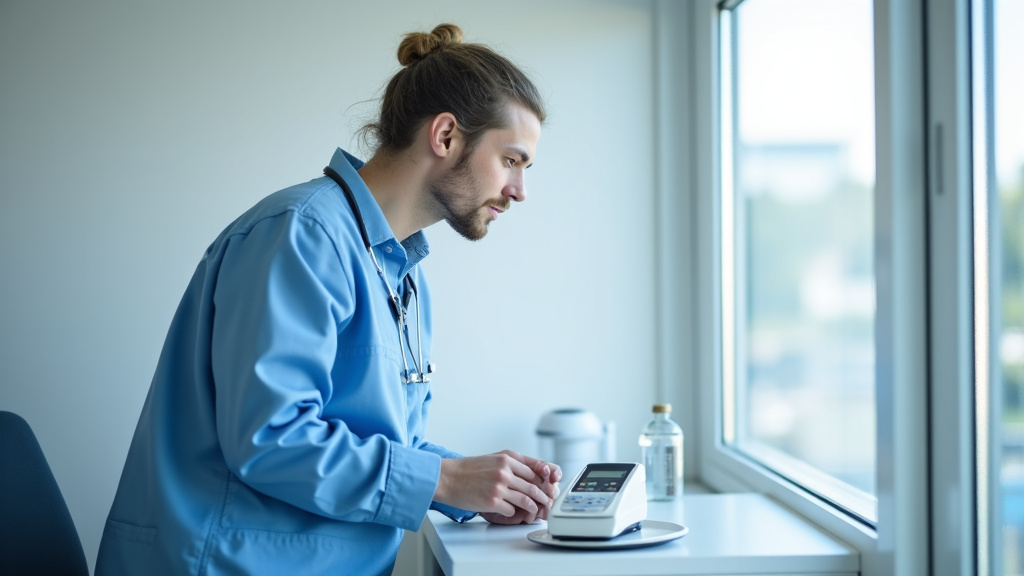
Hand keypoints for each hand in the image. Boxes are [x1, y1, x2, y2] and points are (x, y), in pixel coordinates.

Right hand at [434, 450, 561, 523]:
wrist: (448, 478)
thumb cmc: (469, 470)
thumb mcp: (494, 458)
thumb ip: (513, 463)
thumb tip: (533, 473)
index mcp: (507, 458)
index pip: (535, 471)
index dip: (544, 482)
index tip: (548, 489)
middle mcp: (505, 470)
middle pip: (533, 487)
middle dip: (544, 497)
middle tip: (548, 503)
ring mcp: (499, 486)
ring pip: (526, 500)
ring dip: (533, 508)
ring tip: (535, 511)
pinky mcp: (493, 501)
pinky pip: (512, 511)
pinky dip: (514, 513)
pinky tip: (511, 512)